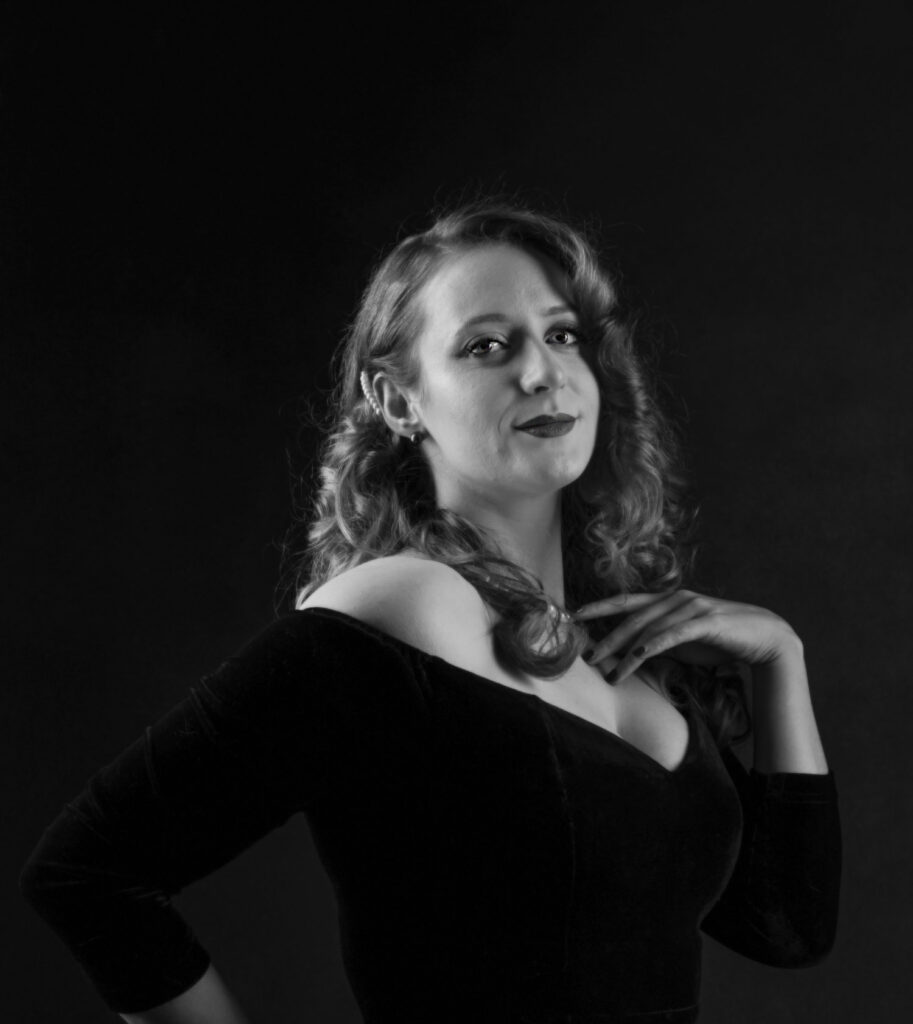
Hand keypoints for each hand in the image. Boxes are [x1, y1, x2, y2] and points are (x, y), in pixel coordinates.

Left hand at [572, 589, 801, 683]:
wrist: (764, 639)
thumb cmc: (720, 641)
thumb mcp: (682, 643)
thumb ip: (657, 643)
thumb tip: (629, 654)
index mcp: (668, 600)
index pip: (626, 601)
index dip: (600, 607)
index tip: (575, 616)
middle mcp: (676, 598)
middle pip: (631, 618)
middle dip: (606, 638)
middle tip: (586, 657)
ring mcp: (690, 607)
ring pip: (647, 629)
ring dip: (625, 653)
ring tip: (608, 673)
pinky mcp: (704, 621)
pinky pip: (670, 635)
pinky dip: (649, 647)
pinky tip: (633, 658)